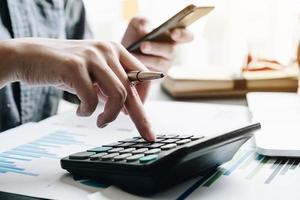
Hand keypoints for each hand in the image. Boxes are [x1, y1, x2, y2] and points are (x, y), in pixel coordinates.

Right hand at [0, 38, 154, 140]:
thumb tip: (127, 108)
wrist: (30, 56)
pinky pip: (92, 99)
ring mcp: (92, 57)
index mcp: (115, 50)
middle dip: (140, 116)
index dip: (145, 96)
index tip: (139, 112)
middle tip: (146, 134)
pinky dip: (88, 111)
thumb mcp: (93, 74)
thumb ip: (110, 86)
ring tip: (100, 122)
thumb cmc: (64, 68)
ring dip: (111, 116)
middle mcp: (107, 50)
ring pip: (118, 95)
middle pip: (132, 89)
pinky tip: (79, 111)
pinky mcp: (75, 67)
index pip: (142, 75)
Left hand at [122, 17, 193, 71]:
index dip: (183, 35)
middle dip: (156, 48)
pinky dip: (142, 68)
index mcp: (173, 36)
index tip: (174, 33)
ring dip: (146, 59)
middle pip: (171, 50)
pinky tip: (133, 64)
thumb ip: (142, 22)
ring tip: (133, 55)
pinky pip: (152, 74)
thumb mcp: (137, 24)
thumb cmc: (135, 36)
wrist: (125, 53)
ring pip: (160, 63)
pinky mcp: (159, 77)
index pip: (186, 36)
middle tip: (143, 46)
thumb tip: (146, 29)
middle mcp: (172, 51)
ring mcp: (167, 65)